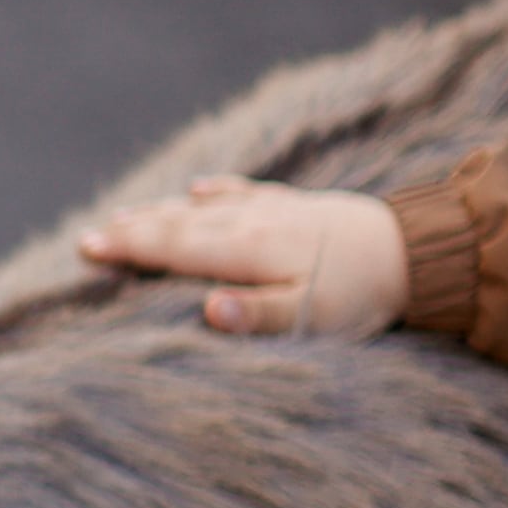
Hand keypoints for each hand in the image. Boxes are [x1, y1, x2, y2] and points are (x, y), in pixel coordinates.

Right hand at [76, 174, 410, 339]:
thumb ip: (260, 316)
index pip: (173, 248)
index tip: (86, 249)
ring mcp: (273, 209)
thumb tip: (210, 312)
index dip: (127, 247)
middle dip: (130, 230)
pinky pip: (244, 193)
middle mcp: (252, 222)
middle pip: (178, 224)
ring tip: (124, 215)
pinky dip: (216, 192)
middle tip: (86, 238)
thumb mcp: (315, 316)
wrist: (422, 249)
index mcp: (248, 249)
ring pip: (203, 207)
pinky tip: (200, 190)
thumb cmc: (363, 293)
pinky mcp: (296, 205)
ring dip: (160, 212)